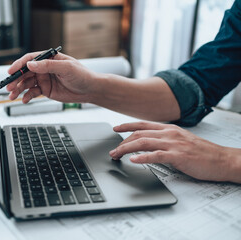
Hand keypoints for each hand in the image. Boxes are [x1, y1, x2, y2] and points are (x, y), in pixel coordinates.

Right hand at [6, 51, 97, 102]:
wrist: (90, 90)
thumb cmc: (82, 75)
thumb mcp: (66, 68)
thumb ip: (48, 66)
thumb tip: (31, 65)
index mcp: (49, 58)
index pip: (30, 59)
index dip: (19, 65)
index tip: (11, 72)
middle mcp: (45, 68)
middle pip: (25, 72)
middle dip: (16, 79)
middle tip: (9, 87)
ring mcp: (44, 79)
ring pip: (27, 83)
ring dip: (18, 89)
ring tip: (12, 96)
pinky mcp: (46, 90)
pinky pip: (33, 92)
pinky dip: (27, 96)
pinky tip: (24, 100)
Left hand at [109, 121, 240, 182]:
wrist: (222, 160)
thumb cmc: (202, 152)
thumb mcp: (180, 141)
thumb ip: (165, 140)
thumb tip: (149, 144)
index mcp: (169, 129)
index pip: (143, 124)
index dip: (127, 125)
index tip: (115, 128)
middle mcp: (169, 133)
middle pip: (139, 134)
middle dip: (122, 142)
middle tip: (113, 151)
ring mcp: (173, 144)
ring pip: (144, 143)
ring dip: (126, 149)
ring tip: (116, 155)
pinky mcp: (178, 156)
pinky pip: (156, 155)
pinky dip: (142, 157)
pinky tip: (133, 160)